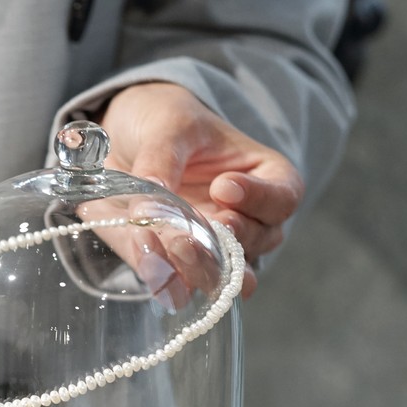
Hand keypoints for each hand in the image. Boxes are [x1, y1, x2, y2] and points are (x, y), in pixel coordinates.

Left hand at [99, 82, 306, 297]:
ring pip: (223, 273)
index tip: (224, 187)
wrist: (123, 140)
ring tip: (175, 250)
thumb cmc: (164, 121)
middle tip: (199, 230)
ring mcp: (213, 247)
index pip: (284, 196)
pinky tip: (151, 266)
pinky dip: (166, 279)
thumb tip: (149, 206)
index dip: (261, 199)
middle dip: (228, 240)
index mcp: (262, 175)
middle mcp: (246, 218)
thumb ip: (162, 159)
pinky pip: (179, 284)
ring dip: (200, 267)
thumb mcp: (168, 124)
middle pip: (257, 242)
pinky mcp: (174, 265)